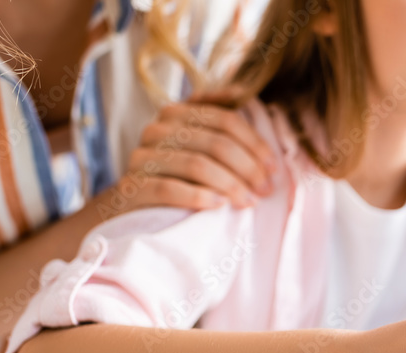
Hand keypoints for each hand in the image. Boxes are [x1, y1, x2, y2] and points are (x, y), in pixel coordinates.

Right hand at [115, 101, 277, 211]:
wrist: (136, 208)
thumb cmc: (179, 177)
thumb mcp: (200, 146)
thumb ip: (219, 121)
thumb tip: (243, 92)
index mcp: (177, 113)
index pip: (226, 120)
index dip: (255, 144)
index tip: (273, 168)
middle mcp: (157, 129)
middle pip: (216, 143)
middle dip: (248, 168)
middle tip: (264, 190)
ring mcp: (142, 156)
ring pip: (196, 164)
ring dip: (230, 185)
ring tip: (248, 201)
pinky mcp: (132, 186)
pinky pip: (169, 189)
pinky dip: (198, 196)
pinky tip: (219, 205)